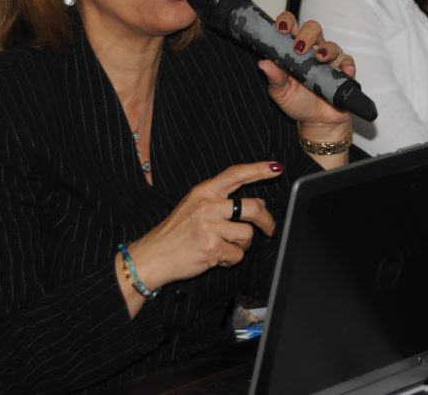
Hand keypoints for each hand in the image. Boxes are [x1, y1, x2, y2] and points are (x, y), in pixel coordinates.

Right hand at [124, 161, 283, 290]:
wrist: (152, 256)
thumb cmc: (175, 233)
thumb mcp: (195, 207)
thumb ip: (224, 202)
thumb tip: (258, 202)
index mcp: (203, 191)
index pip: (236, 174)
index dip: (258, 169)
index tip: (276, 168)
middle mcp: (208, 205)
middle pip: (253, 207)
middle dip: (266, 221)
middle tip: (269, 228)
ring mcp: (210, 226)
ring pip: (247, 235)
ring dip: (242, 245)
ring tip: (225, 246)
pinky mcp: (212, 247)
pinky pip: (237, 255)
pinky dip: (231, 259)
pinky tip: (217, 257)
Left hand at [258, 12, 354, 133]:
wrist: (317, 122)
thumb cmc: (298, 102)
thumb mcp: (281, 92)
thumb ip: (274, 78)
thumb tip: (263, 64)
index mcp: (293, 51)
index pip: (291, 27)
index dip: (286, 22)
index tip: (282, 28)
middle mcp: (312, 51)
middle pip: (313, 29)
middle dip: (307, 34)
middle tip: (300, 48)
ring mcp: (329, 60)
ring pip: (331, 44)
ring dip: (326, 49)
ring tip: (320, 58)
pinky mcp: (343, 71)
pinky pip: (348, 62)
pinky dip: (347, 64)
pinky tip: (344, 70)